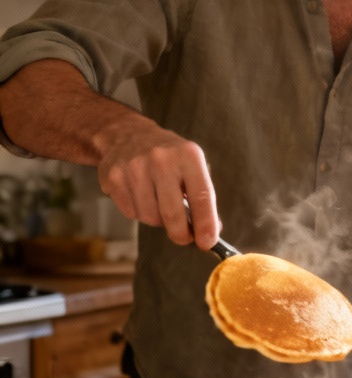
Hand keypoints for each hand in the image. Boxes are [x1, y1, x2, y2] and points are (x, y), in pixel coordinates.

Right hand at [96, 116, 219, 249]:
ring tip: (160, 203)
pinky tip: (142, 196)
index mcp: (188, 155)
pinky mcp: (114, 177)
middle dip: (181, 234)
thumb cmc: (169, 156)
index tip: (208, 242)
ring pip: (151, 217)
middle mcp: (161, 159)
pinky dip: (140, 212)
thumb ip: (203, 196)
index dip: (205, 224)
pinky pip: (132, 213)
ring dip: (159, 220)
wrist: (128, 135)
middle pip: (173, 213)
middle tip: (185, 238)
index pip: (201, 196)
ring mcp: (134, 168)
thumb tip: (211, 230)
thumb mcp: (193, 165)